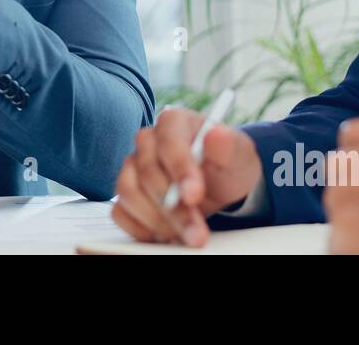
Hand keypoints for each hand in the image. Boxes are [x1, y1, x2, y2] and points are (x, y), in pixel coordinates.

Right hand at [112, 107, 260, 245]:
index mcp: (174, 122)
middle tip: (196, 231)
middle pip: (147, 172)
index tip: (194, 195)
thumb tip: (217, 134)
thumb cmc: (226, 165)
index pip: (168, 141)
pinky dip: (141, 228)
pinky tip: (166, 234)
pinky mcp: (127, 192)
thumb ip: (228, 145)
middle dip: (173, 207)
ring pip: (128, 192)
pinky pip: (121, 211)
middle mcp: (148, 141)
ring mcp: (132, 166)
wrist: (222, 186)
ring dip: (157, 220)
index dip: (179, 169)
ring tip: (185, 235)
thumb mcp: (238, 155)